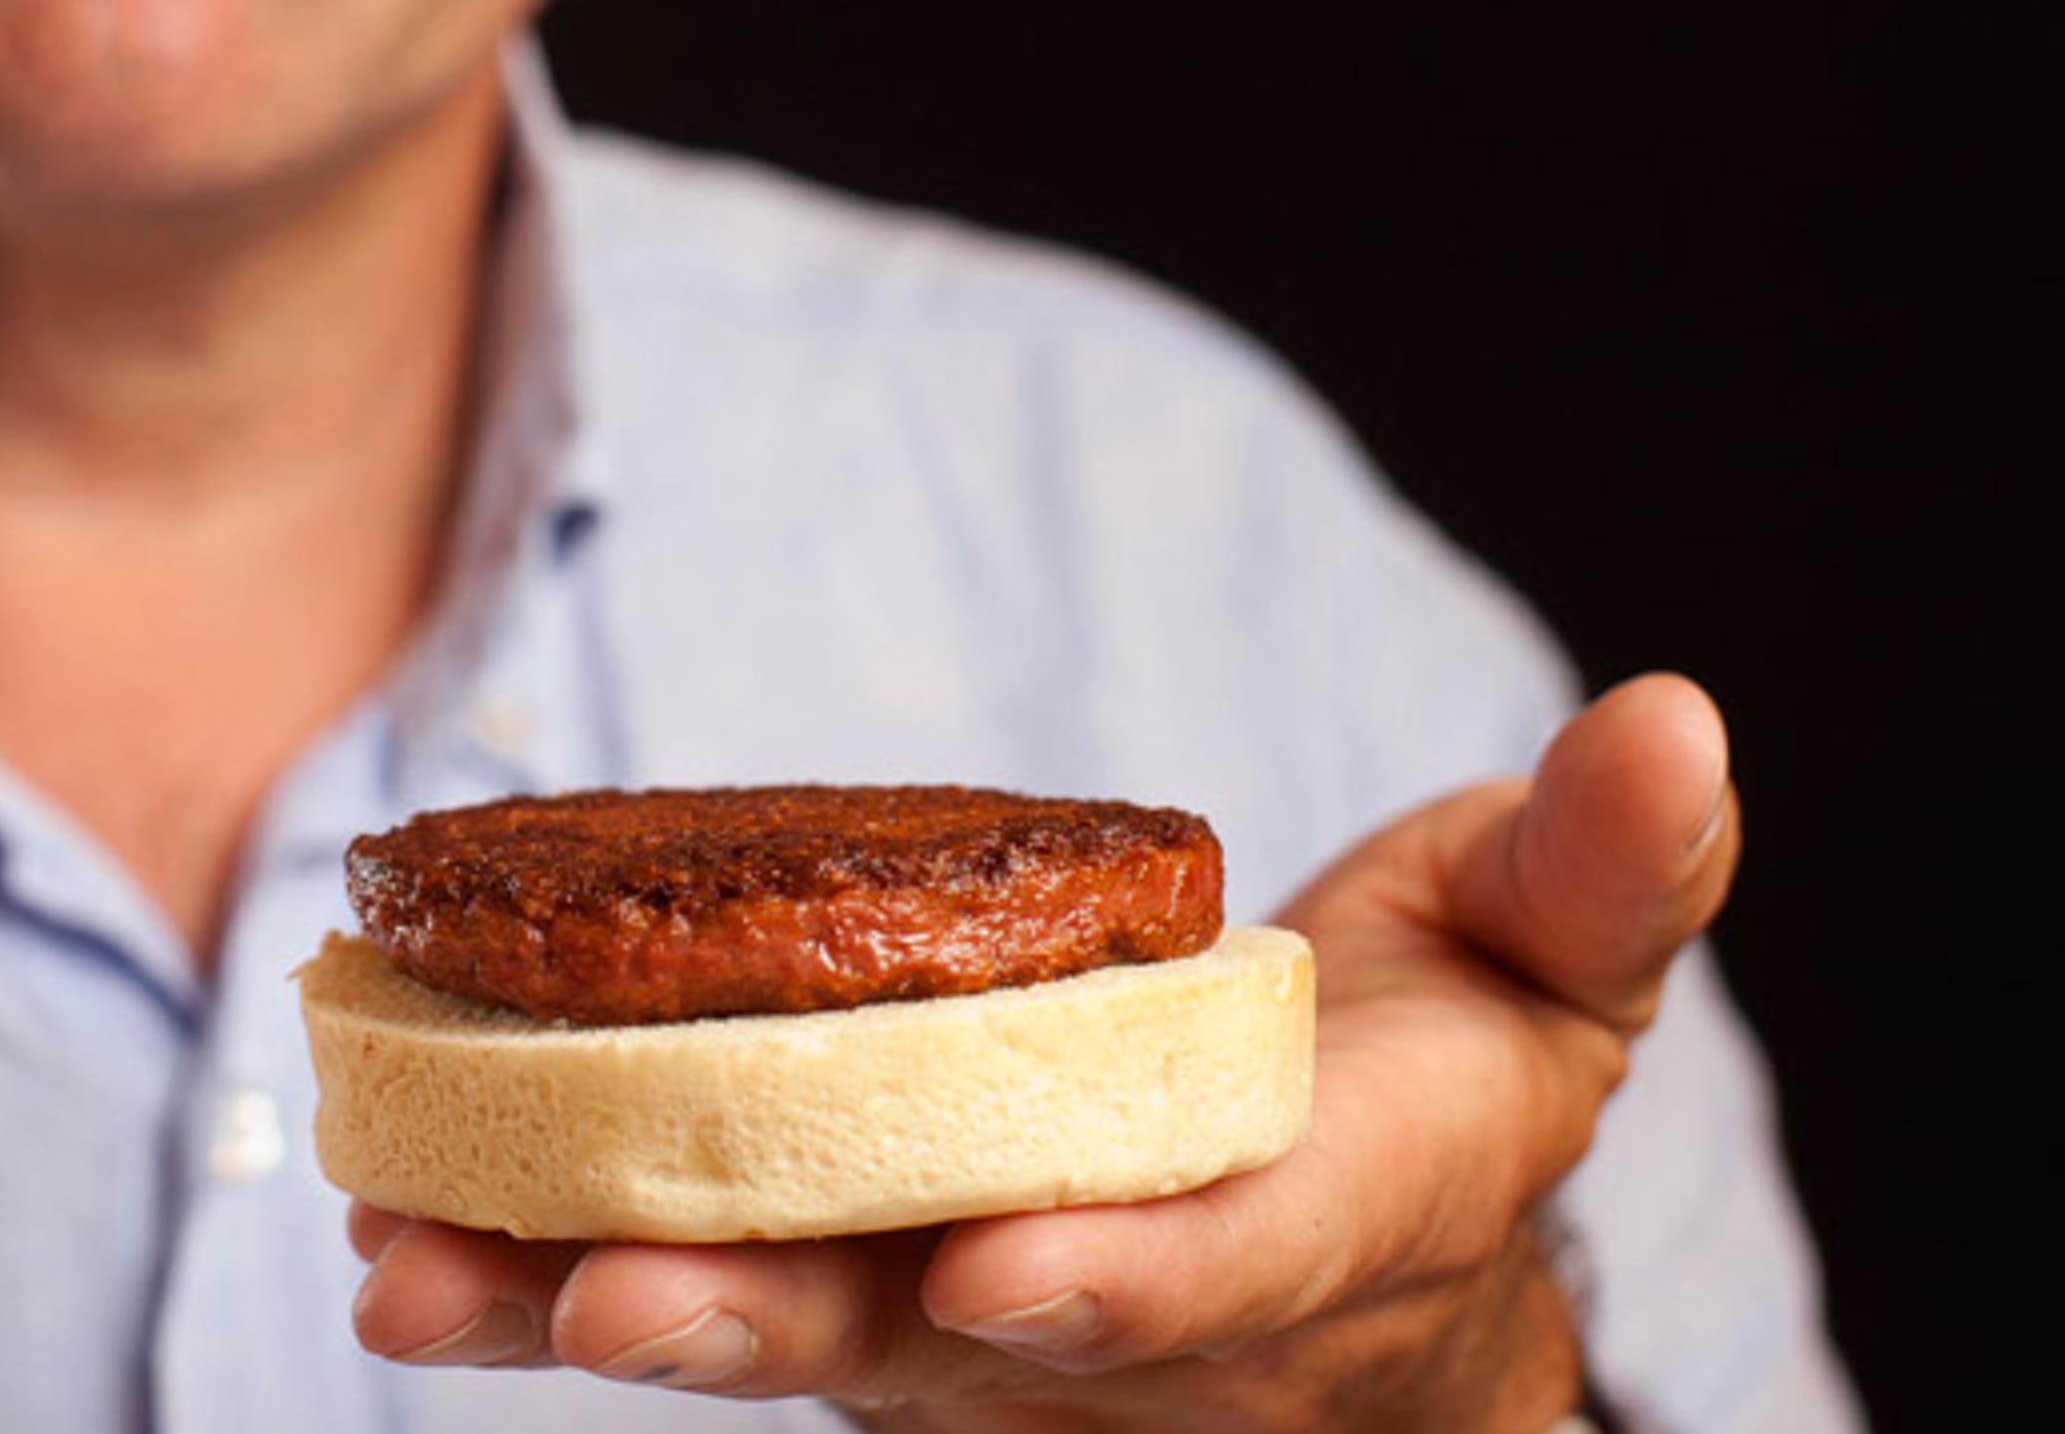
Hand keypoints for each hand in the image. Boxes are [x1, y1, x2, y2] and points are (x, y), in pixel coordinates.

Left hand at [346, 674, 1740, 1430]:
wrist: (1353, 1269)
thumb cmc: (1451, 1084)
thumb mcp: (1553, 972)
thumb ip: (1601, 870)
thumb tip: (1676, 724)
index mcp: (1303, 1230)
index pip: (1212, 1269)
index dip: (1119, 1279)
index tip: (1005, 1273)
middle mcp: (1097, 1313)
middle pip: (923, 1340)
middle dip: (768, 1323)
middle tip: (600, 1310)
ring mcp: (942, 1322)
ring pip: (760, 1326)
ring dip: (575, 1301)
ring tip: (404, 1274)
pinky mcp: (831, 1283)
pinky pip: (682, 1274)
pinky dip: (532, 1258)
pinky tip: (387, 1225)